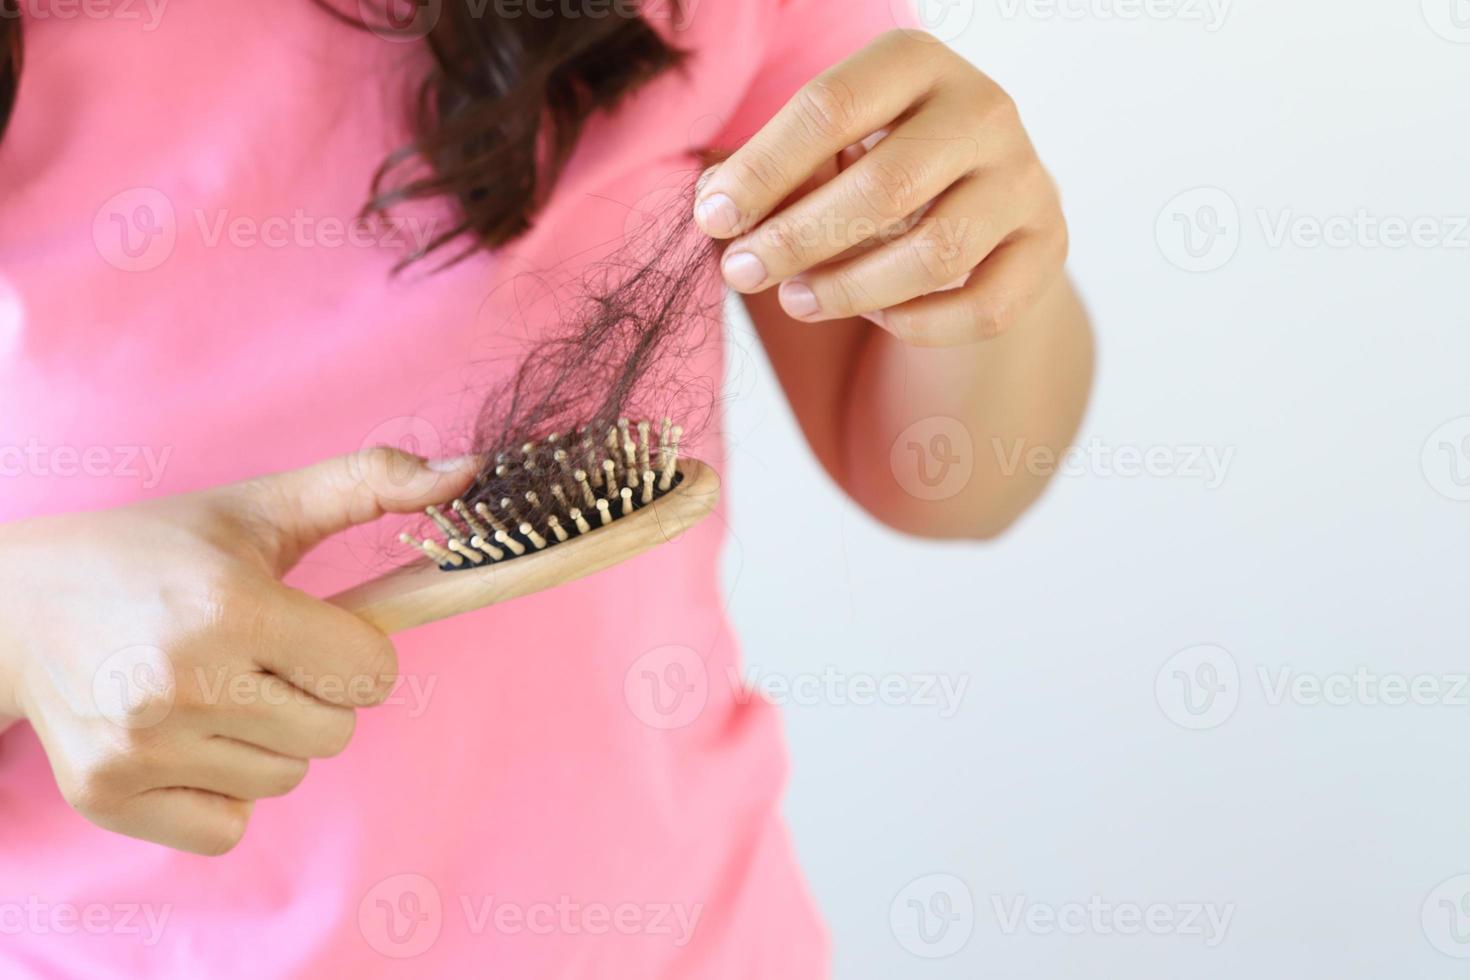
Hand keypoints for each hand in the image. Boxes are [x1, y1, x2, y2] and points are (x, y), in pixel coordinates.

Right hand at [0, 448, 476, 854]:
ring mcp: (141, 745)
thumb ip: (369, 485)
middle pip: (336, 734)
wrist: (18, 606)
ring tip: (213, 690)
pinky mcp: (108, 794)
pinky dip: (222, 791)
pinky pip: (229, 826)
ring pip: (286, 780)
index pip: (372, 673)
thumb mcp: (260, 507)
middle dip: (316, 696)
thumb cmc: (156, 552)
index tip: (312, 629)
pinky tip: (185, 736)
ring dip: (269, 742)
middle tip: (257, 658)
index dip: (356, 651)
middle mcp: (184, 680)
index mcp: (231, 604)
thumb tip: (471, 475)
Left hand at [694, 30, 1067, 346]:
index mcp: (917, 62)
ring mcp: (1025, 179)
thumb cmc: (877, 167)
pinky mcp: (1047, 245)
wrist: (979, 203)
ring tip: (795, 301)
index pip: (830, 107)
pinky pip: (983, 307)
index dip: (763, 169)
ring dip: (850, 289)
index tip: (713, 220)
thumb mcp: (826, 151)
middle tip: (742, 272)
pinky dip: (919, 324)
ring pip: (936, 254)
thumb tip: (716, 211)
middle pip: (884, 186)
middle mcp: (983, 110)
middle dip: (797, 239)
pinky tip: (879, 317)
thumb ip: (771, 173)